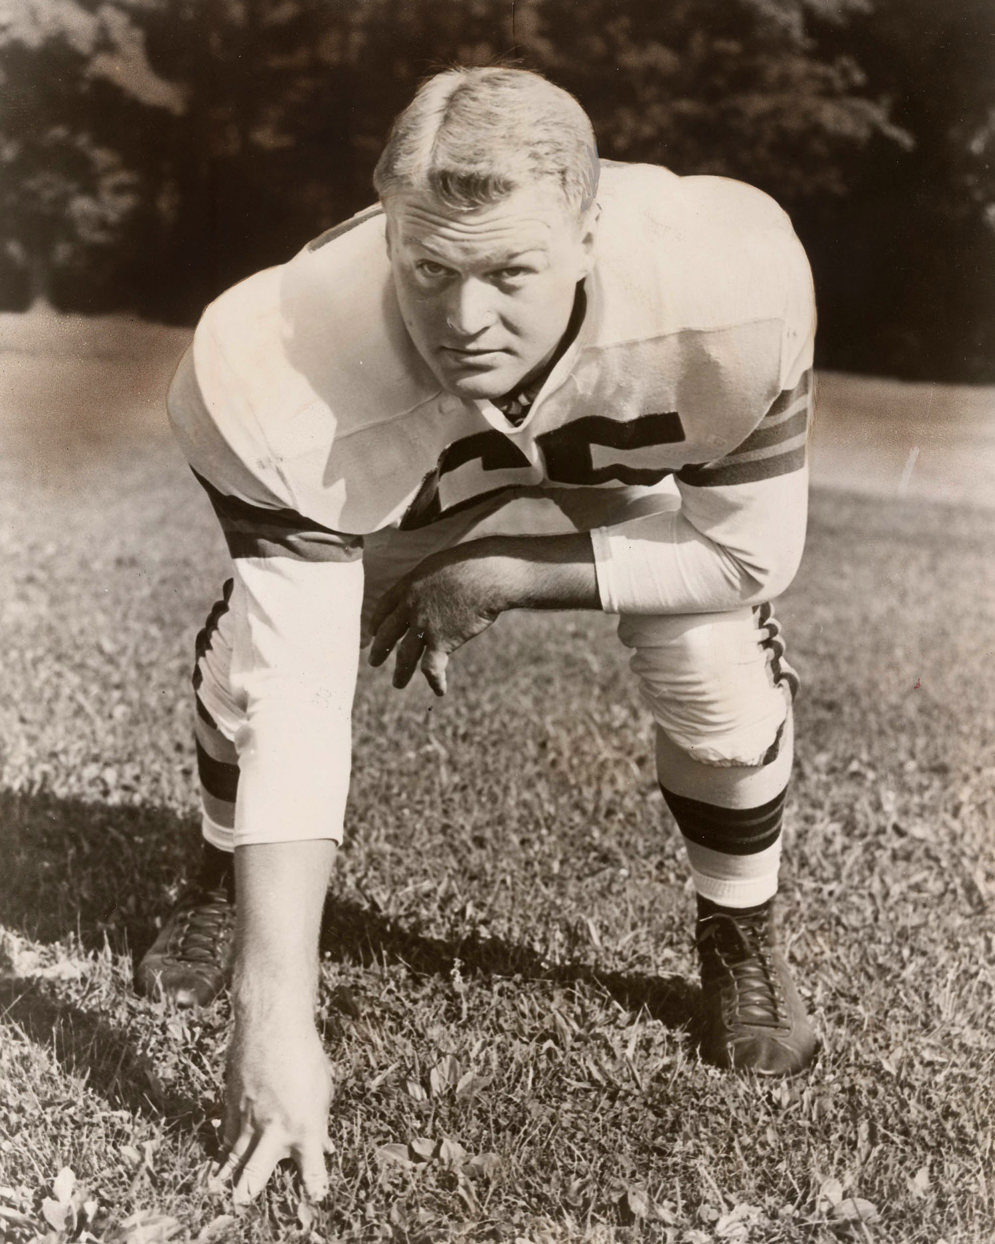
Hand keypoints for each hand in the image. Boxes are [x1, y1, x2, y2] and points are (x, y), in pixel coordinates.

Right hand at [213, 1016, 334, 1205]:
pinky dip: (224, 1147)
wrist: (273, 1025)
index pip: (312, 1170)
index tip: (314, 1199)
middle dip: (249, 1191)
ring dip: (226, 1177)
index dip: (313, 1188)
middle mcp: (275, 1129)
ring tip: (219, 1193)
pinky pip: (227, 1134)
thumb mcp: (323, 1090)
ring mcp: (250, 1119)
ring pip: (234, 1156)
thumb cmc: (306, 1055)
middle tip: (242, 1203)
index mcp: (306, 1127)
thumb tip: (323, 1146)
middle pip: (257, 1173)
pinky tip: (221, 1157)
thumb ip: (321, 1123)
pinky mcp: (232, 1105)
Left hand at [368, 544, 507, 694]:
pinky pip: (431, 667)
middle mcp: (410, 606)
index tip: (373, 632)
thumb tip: (437, 588)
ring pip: (405, 656)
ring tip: (397, 683)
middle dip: (379, 649)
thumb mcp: (441, 565)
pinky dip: (435, 681)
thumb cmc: (473, 564)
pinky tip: (439, 690)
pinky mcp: (441, 641)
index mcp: (408, 585)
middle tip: (373, 661)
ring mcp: (423, 625)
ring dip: (401, 673)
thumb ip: (431, 581)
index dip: (377, 622)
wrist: (488, 575)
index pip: (384, 607)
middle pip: (388, 633)